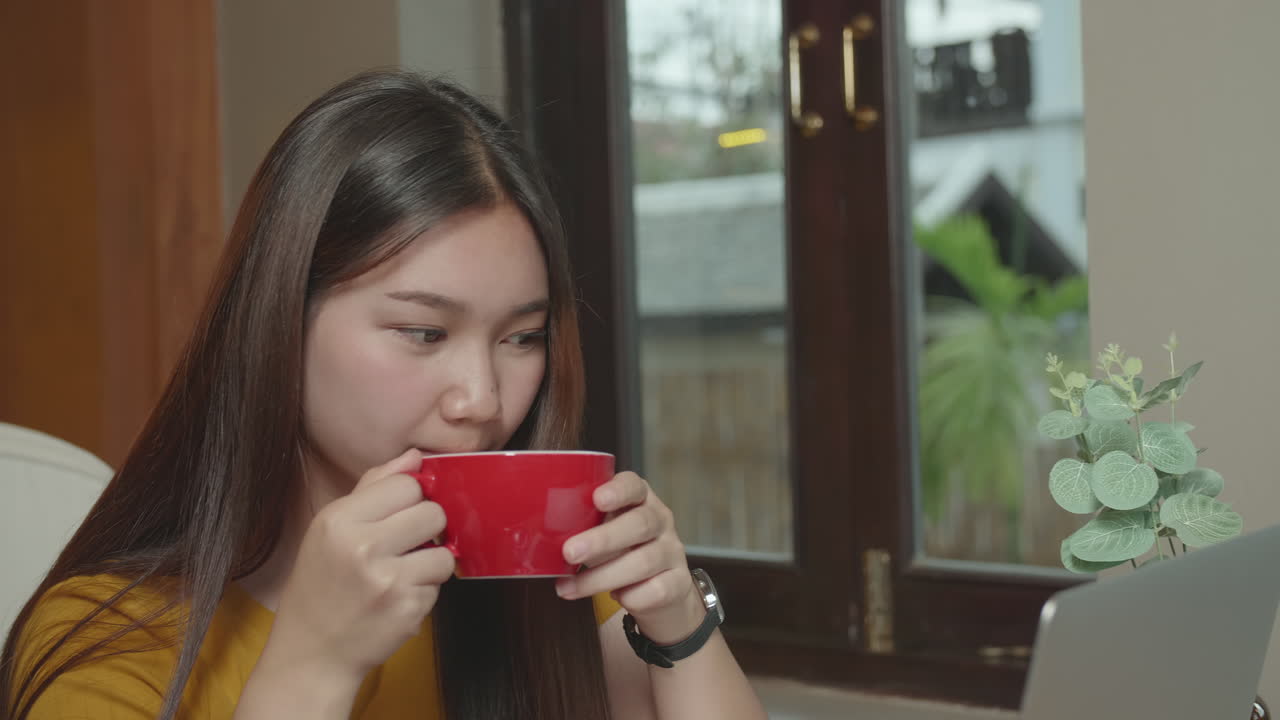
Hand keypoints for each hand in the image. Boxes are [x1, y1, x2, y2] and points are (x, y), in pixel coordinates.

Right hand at [265, 449, 455, 684]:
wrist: (312, 653)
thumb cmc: (322, 585)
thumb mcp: (331, 528)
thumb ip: (373, 487)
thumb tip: (415, 456)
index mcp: (340, 520)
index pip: (406, 484)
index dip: (411, 498)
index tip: (401, 514)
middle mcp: (362, 547)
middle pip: (433, 512)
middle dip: (427, 529)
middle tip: (404, 545)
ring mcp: (388, 580)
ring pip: (444, 551)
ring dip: (430, 563)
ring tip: (401, 574)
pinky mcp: (408, 609)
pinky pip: (439, 585)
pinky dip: (424, 591)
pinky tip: (397, 599)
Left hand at [555, 472, 703, 644]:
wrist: (661, 591)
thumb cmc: (622, 553)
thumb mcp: (605, 531)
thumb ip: (583, 527)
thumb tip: (537, 538)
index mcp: (640, 500)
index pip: (634, 486)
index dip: (618, 490)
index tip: (597, 498)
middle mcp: (661, 521)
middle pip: (639, 524)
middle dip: (602, 540)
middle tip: (570, 552)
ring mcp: (672, 552)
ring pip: (643, 561)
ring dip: (601, 577)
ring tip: (571, 588)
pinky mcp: (678, 583)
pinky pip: (655, 590)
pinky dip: (630, 597)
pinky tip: (615, 598)